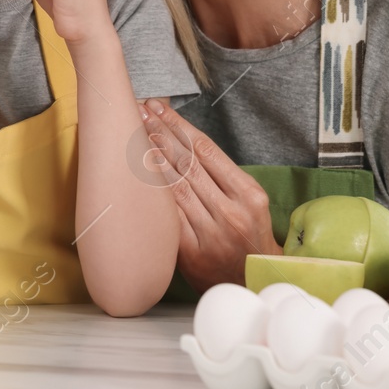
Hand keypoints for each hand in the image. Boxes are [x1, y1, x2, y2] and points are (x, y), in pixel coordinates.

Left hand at [140, 100, 279, 290]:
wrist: (253, 280)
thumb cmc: (249, 235)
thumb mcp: (250, 202)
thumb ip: (223, 176)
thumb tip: (184, 140)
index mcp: (248, 194)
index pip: (206, 150)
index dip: (179, 125)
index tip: (159, 107)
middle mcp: (230, 211)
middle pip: (187, 163)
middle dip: (160, 132)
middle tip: (140, 111)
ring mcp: (210, 232)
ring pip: (174, 185)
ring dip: (152, 156)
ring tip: (134, 132)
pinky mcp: (191, 252)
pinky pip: (168, 214)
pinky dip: (152, 191)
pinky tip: (138, 173)